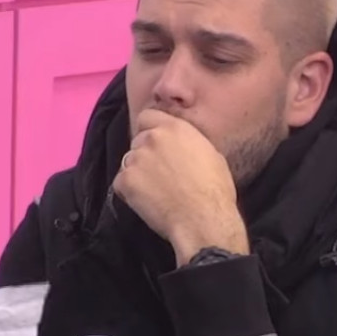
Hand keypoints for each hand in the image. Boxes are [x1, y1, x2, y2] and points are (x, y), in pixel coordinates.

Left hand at [113, 109, 248, 264]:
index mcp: (176, 128)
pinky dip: (129, 191)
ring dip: (138, 172)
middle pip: (138, 141)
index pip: (148, 116)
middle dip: (146, 154)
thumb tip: (182, 148)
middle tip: (159, 173)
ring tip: (154, 191)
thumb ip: (190, 144)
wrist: (203, 219)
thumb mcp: (211, 155)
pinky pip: (120, 182)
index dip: (150, 129)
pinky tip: (146, 201)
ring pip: (128, 162)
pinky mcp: (125, 181)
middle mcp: (152, 138)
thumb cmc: (215, 191)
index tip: (156, 143)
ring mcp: (136, 158)